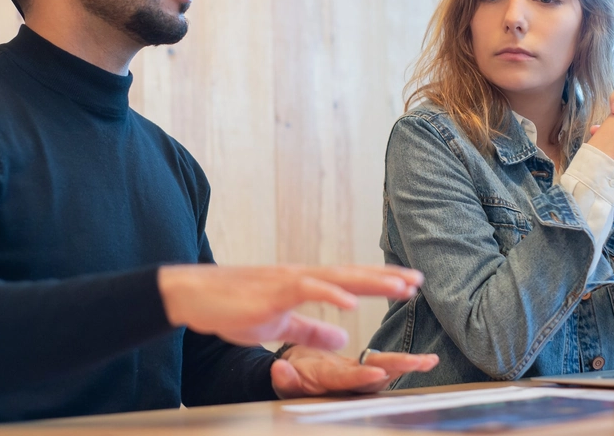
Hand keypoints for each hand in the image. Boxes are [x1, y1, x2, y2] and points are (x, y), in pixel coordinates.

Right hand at [157, 264, 422, 349]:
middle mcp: (302, 277)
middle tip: (418, 281)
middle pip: (352, 276)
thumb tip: (342, 338)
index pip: (350, 282)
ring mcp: (288, 281)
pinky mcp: (272, 291)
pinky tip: (350, 302)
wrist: (194, 294)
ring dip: (370, 282)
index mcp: (305, 284)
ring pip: (337, 278)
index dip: (380, 282)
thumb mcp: (279, 324)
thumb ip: (310, 330)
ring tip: (399, 287)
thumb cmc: (232, 307)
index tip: (408, 284)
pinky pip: (306, 291)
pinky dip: (329, 295)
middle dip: (387, 279)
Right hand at [271, 345, 438, 397]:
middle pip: (374, 377)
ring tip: (428, 360)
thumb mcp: (284, 378)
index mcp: (327, 382)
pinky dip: (405, 361)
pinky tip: (426, 359)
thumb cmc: (290, 376)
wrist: (296, 373)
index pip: (345, 380)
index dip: (360, 377)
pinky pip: (386, 364)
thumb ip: (284, 378)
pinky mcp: (363, 368)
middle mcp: (348, 383)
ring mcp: (358, 377)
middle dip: (396, 369)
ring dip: (406, 365)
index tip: (375, 372)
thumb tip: (279, 369)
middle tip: (417, 362)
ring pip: (384, 370)